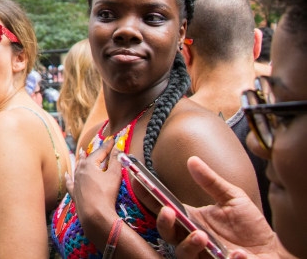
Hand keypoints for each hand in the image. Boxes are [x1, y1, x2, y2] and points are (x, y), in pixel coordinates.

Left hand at [66, 137, 121, 248]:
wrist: (94, 215)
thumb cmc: (105, 194)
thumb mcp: (114, 175)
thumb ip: (116, 161)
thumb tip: (117, 149)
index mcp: (89, 164)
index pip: (100, 151)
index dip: (108, 146)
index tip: (113, 140)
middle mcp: (80, 171)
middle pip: (88, 158)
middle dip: (95, 152)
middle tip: (100, 146)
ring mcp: (75, 182)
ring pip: (78, 167)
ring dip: (82, 160)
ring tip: (82, 153)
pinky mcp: (74, 193)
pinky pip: (70, 182)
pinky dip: (69, 177)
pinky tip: (66, 174)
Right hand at [156, 156, 281, 258]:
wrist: (272, 251)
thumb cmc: (250, 226)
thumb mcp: (232, 197)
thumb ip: (211, 181)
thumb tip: (192, 160)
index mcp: (192, 220)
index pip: (165, 208)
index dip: (148, 197)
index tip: (137, 181)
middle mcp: (192, 238)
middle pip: (167, 234)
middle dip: (164, 224)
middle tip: (169, 212)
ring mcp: (204, 255)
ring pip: (184, 254)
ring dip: (189, 245)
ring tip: (202, 236)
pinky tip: (237, 255)